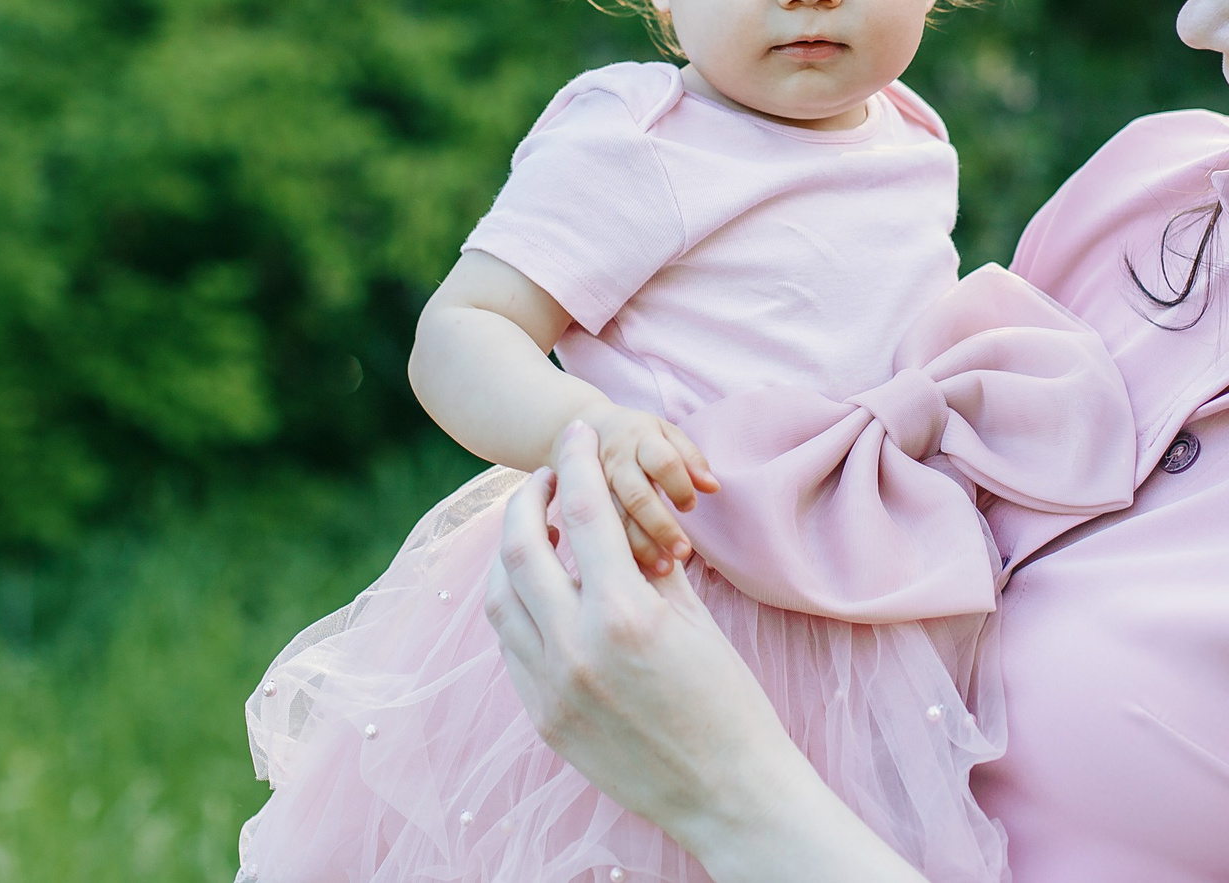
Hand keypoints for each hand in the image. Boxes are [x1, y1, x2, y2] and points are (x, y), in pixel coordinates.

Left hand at [482, 426, 923, 882]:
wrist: (727, 794)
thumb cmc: (728, 701)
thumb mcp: (693, 620)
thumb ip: (649, 562)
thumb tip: (619, 517)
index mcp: (624, 612)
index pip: (584, 511)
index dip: (576, 462)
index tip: (574, 433)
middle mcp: (575, 646)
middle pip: (520, 548)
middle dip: (525, 501)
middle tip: (541, 478)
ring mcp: (550, 687)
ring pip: (501, 598)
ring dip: (511, 553)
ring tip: (534, 530)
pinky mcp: (541, 718)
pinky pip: (510, 645)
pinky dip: (516, 605)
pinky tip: (537, 589)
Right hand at [564, 405, 718, 576]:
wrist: (583, 429)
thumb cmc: (638, 437)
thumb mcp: (666, 434)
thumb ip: (691, 459)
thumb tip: (713, 487)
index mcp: (641, 437)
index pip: (664, 462)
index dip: (680, 487)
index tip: (690, 507)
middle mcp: (615, 460)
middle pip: (637, 496)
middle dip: (662, 526)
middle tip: (684, 551)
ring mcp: (595, 482)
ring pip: (616, 517)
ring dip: (641, 545)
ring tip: (665, 568)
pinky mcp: (581, 501)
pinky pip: (598, 530)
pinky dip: (619, 550)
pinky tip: (638, 568)